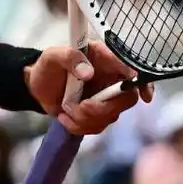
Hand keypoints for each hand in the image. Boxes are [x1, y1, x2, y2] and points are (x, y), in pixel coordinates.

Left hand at [28, 42, 152, 135]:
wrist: (37, 86)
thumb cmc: (48, 66)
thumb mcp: (53, 56)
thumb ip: (69, 57)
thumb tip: (87, 72)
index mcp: (105, 59)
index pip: (132, 69)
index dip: (142, 83)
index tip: (145, 96)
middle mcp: (111, 79)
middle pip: (127, 99)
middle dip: (104, 108)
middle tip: (83, 107)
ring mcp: (106, 98)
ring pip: (111, 116)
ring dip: (85, 118)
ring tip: (65, 108)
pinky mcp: (98, 114)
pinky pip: (97, 127)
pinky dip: (78, 126)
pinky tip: (64, 117)